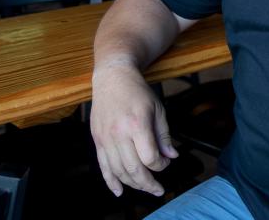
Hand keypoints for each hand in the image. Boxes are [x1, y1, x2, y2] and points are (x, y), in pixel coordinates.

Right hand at [90, 62, 177, 196]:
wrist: (113, 78)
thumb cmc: (138, 92)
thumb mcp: (158, 109)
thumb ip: (164, 135)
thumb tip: (171, 156)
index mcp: (137, 124)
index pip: (149, 157)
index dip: (160, 165)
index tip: (165, 162)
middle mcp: (119, 133)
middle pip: (133, 169)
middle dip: (148, 183)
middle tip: (158, 189)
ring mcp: (105, 138)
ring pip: (118, 171)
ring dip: (133, 184)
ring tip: (144, 188)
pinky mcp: (97, 140)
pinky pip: (103, 166)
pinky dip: (111, 181)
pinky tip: (119, 191)